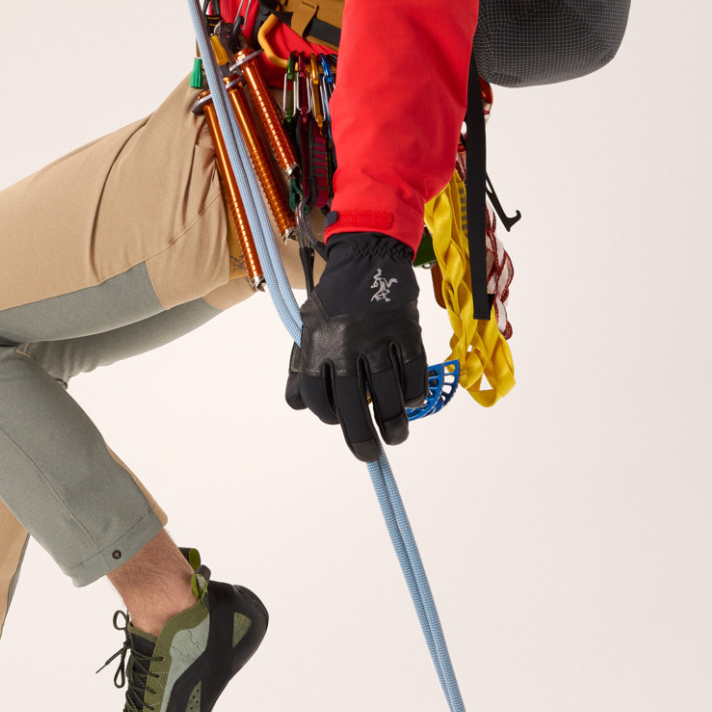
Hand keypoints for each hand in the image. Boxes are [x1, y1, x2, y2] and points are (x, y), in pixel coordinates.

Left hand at [286, 233, 427, 458]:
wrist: (367, 256)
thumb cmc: (335, 297)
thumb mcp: (310, 326)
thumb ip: (303, 365)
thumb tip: (298, 405)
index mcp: (317, 344)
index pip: (314, 395)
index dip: (325, 415)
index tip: (337, 422)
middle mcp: (345, 346)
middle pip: (350, 406)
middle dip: (360, 438)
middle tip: (368, 454)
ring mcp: (378, 341)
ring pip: (387, 396)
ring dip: (393, 424)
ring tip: (395, 436)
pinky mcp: (406, 334)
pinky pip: (413, 375)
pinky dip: (413, 394)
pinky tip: (410, 401)